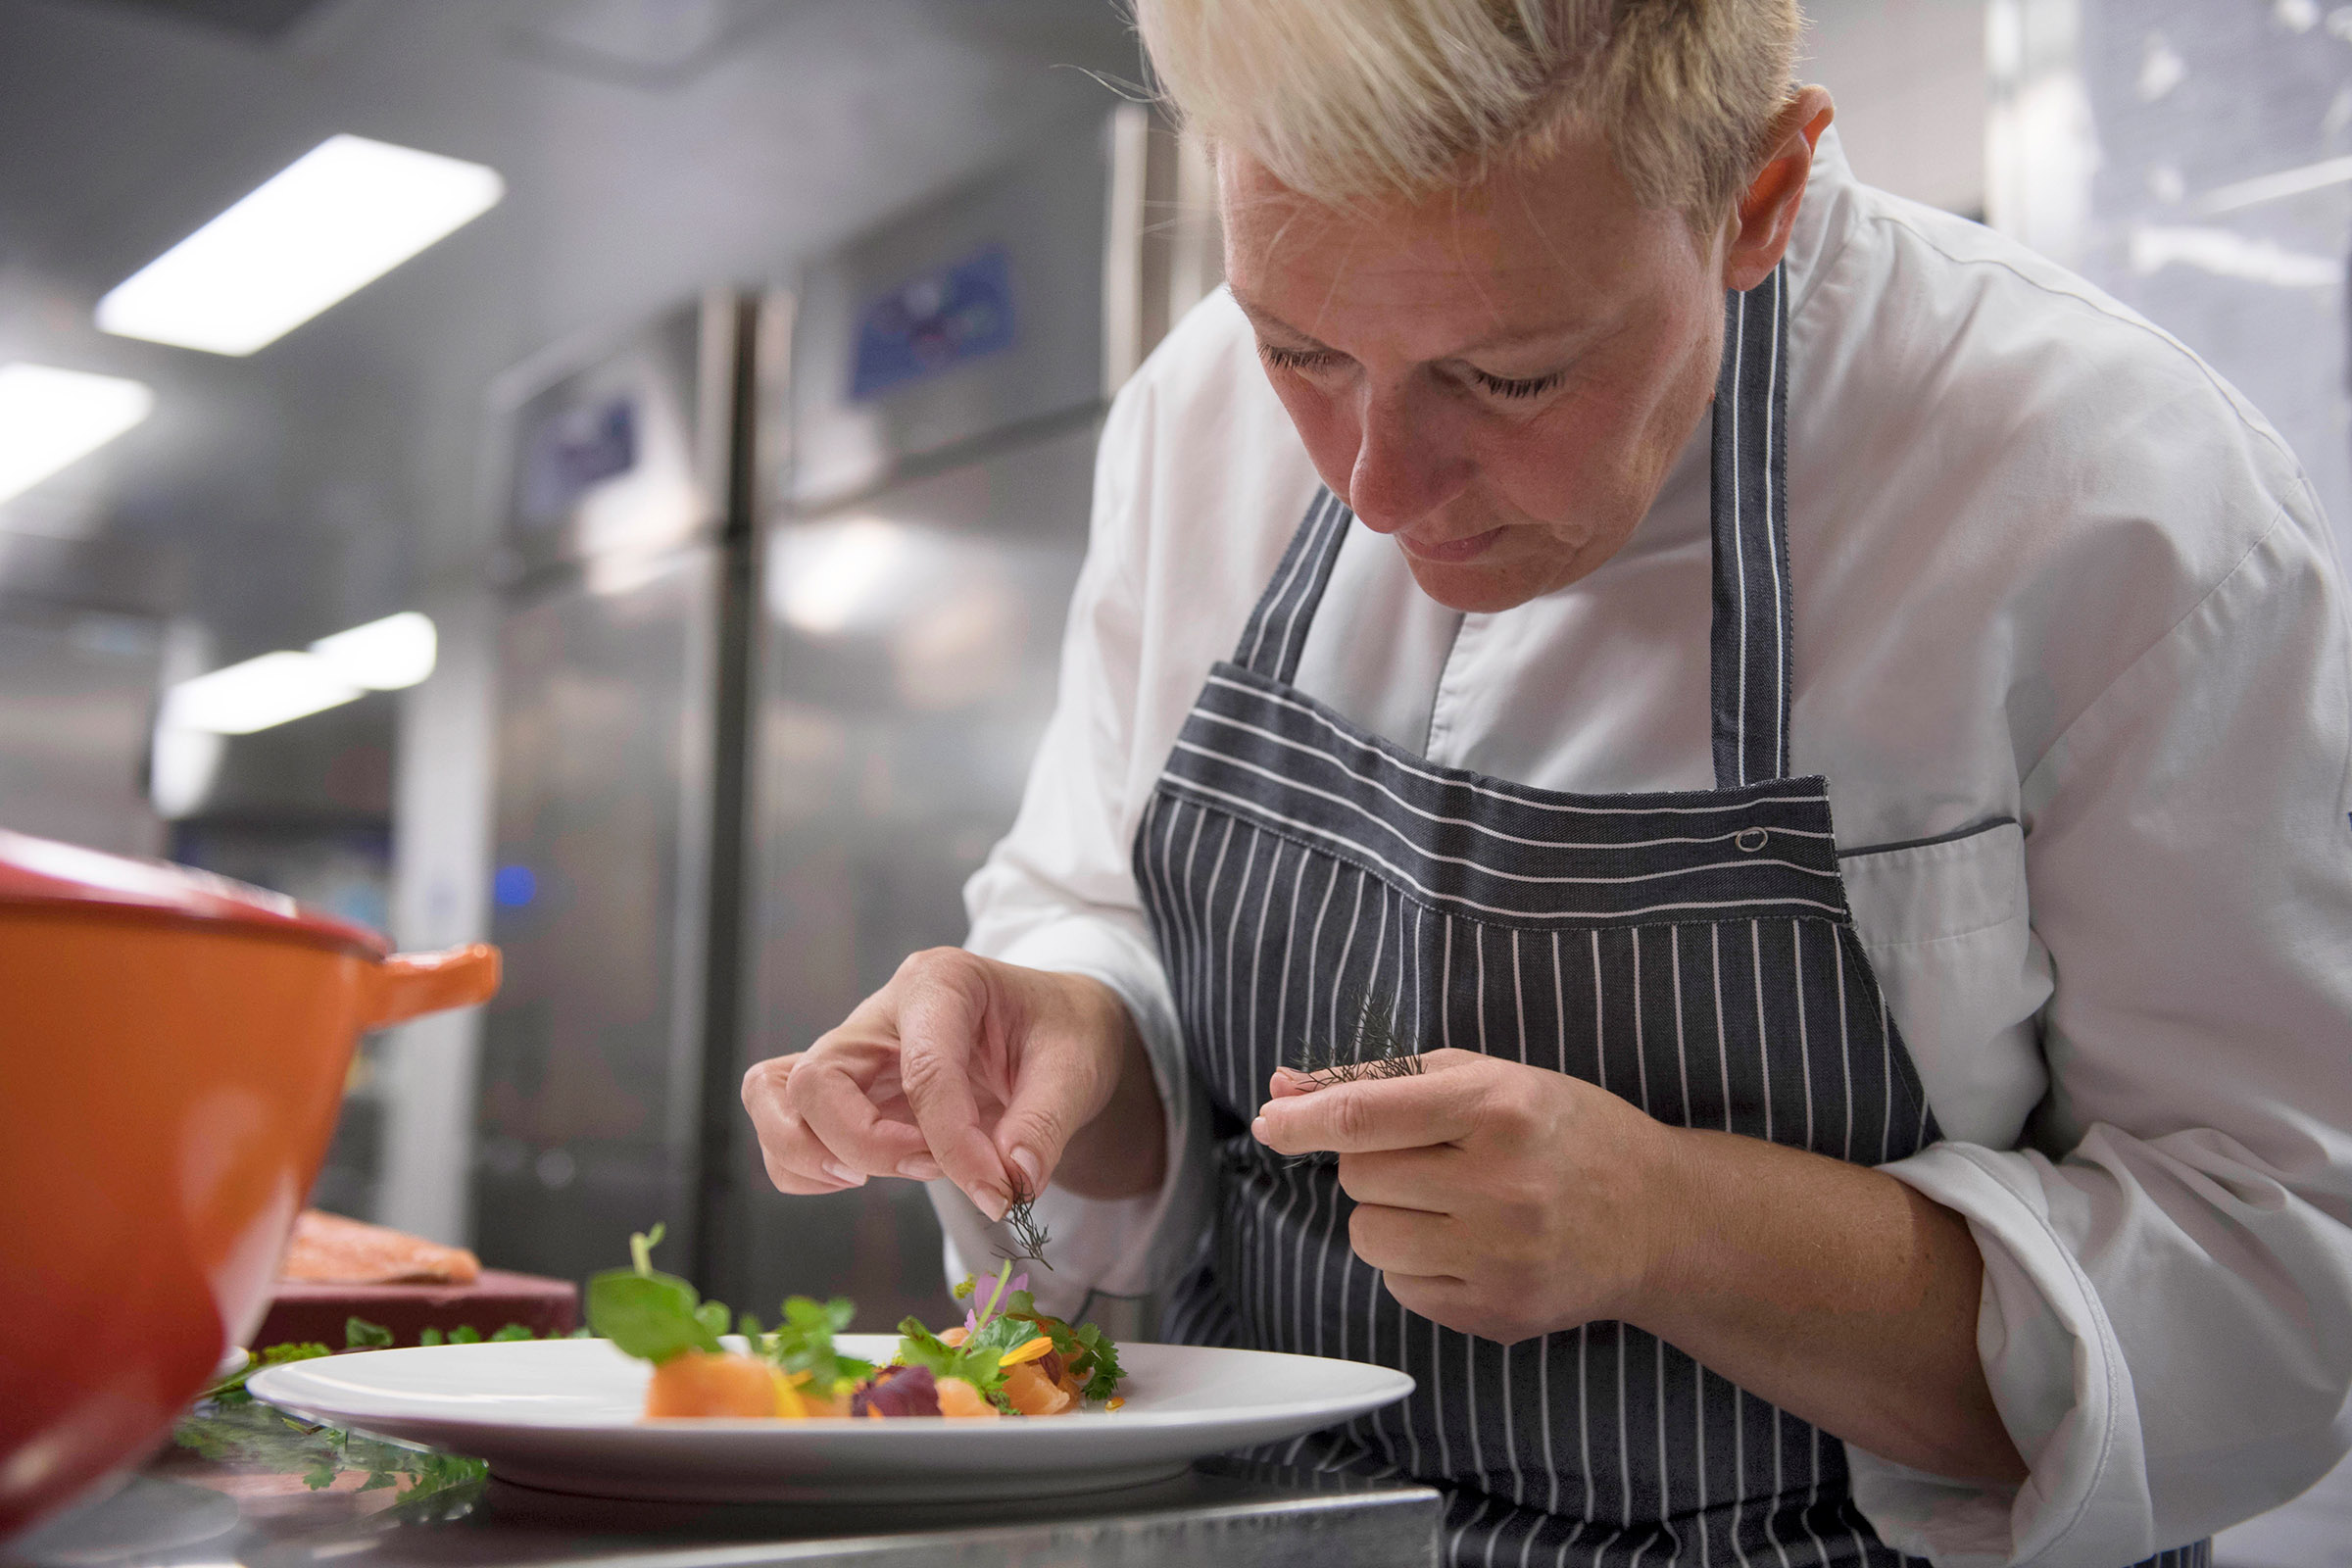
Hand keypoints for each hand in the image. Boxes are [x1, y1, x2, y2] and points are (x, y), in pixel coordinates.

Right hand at [741, 949, 1163, 1219]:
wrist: (1054, 1030)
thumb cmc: (1062, 1034)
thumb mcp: (1078, 1069)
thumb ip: (1044, 1126)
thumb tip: (1010, 1184)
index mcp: (941, 982)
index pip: (923, 1069)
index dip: (953, 1144)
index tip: (998, 1192)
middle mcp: (881, 1012)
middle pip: (815, 1081)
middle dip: (865, 1145)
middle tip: (930, 1169)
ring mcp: (853, 1050)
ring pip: (774, 1097)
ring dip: (819, 1155)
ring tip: (896, 1168)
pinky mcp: (842, 1088)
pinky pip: (784, 1123)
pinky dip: (805, 1165)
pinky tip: (868, 1174)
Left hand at [1250, 1049, 1677, 1342]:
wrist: (1658, 1219)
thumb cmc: (1561, 1130)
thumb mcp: (1485, 1078)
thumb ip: (1378, 1079)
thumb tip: (1281, 1086)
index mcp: (1499, 1108)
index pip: (1364, 1116)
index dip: (1300, 1120)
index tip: (1269, 1121)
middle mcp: (1502, 1186)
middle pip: (1358, 1178)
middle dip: (1374, 1163)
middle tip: (1430, 1157)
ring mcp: (1502, 1259)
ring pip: (1369, 1237)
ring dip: (1388, 1215)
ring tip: (1450, 1201)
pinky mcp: (1499, 1314)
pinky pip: (1400, 1287)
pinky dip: (1415, 1262)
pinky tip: (1470, 1242)